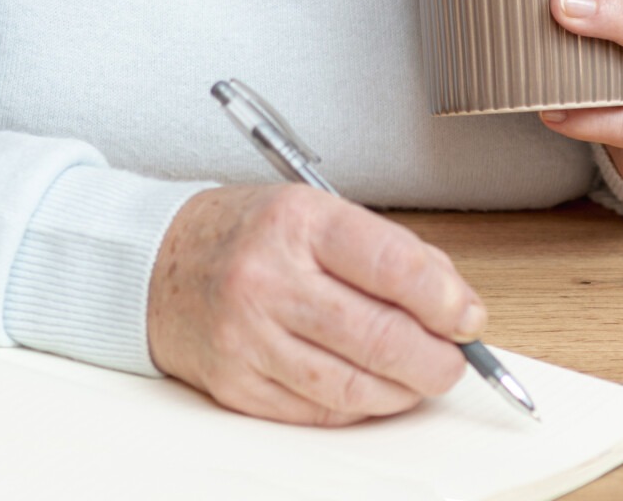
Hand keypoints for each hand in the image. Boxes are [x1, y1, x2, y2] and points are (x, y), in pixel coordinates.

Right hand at [146, 185, 481, 424]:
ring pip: (350, 384)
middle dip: (435, 358)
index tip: (468, 317)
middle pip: (378, 336)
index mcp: (299, 223)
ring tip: (421, 378)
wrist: (154, 263)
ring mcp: (248, 337)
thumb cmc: (247, 234)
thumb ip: (390, 252)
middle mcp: (269, 281)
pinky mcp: (235, 384)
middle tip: (455, 360)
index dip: (446, 301)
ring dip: (403, 389)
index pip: (394, 267)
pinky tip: (373, 389)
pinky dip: (358, 405)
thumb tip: (454, 302)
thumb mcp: (318, 212)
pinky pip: (316, 410)